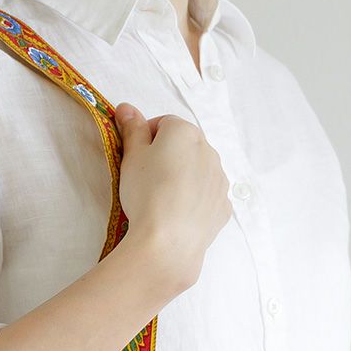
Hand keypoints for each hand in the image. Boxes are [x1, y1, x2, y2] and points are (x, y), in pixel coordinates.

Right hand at [113, 101, 231, 292]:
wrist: (168, 243)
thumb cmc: (146, 194)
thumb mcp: (131, 158)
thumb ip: (131, 130)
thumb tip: (126, 108)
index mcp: (184, 132)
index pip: (163, 124)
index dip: (146, 139)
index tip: (135, 158)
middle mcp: (209, 150)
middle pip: (184, 146)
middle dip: (167, 157)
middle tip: (146, 181)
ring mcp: (220, 179)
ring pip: (198, 170)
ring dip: (183, 178)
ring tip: (163, 200)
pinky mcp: (223, 206)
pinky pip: (207, 196)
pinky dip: (195, 200)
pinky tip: (178, 215)